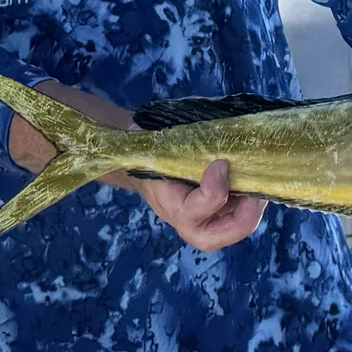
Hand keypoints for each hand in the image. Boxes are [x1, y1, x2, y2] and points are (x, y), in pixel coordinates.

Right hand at [3, 79, 263, 248]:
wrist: (128, 148)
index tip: (220, 165)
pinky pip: (237, 209)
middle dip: (240, 219)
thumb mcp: (130, 138)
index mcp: (166, 202)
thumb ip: (125, 135)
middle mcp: (183, 215)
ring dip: (250, 209)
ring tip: (262, 183)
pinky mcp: (214, 202)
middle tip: (257, 189)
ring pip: (230, 228)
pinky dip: (250, 197)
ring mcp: (199, 213)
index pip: (195, 215)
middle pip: (215, 236)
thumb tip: (88, 116)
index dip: (213, 197)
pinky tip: (257, 175)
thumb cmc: (128, 141)